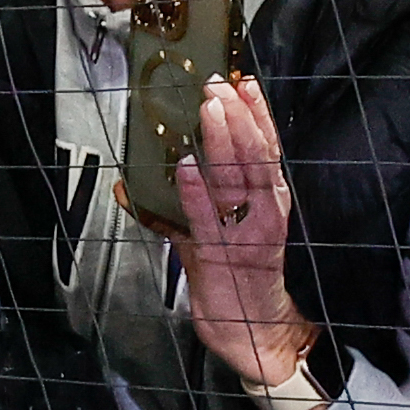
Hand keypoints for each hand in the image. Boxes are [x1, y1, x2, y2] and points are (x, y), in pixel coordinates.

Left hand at [169, 78, 310, 394]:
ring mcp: (244, 232)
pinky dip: (194, 191)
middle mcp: (264, 211)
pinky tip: (183, 166)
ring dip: (221, 142)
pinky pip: (205, 218)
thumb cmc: (237, 273)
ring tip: (207, 110)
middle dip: (237, 116)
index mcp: (270, 199)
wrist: (253, 329)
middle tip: (218, 86)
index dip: (259, 113)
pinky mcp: (219, 254)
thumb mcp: (221, 227)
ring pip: (237, 179)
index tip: (245, 80)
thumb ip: (186, 200)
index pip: (269, 148)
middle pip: (255, 155)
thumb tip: (139, 176)